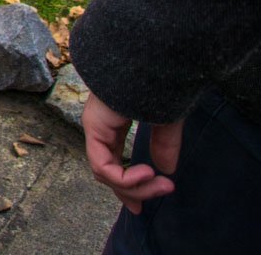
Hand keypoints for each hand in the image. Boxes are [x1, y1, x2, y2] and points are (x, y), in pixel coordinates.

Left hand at [82, 93, 181, 213]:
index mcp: (113, 124)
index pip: (113, 162)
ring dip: (133, 186)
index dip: (128, 185)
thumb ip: (164, 144)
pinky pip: (102, 165)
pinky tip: (146, 172)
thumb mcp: (166, 119)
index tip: (148, 199)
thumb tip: (166, 170)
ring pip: (105, 173)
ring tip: (159, 184)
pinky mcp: (94, 126)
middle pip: (107, 172)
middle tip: (149, 203)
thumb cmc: (158, 81)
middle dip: (130, 192)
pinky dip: (124, 177)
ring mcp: (95, 127)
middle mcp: (100, 127)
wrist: (150, 56)